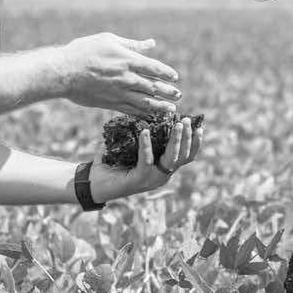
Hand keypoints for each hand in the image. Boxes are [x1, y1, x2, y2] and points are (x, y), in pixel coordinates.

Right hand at [60, 32, 179, 116]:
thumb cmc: (84, 50)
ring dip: (160, 107)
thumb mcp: (109, 40)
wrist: (64, 72)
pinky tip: (150, 117)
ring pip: (145, 102)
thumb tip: (151, 44)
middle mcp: (127, 78)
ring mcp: (119, 93)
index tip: (175, 77)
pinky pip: (131, 110)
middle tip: (178, 96)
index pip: (154, 68)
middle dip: (168, 92)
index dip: (167, 73)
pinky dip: (143, 114)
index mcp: (128, 60)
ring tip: (171, 110)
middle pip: (153, 87)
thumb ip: (132, 44)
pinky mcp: (110, 103)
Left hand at [88, 117, 202, 204]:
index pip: (185, 157)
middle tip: (188, 121)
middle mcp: (161, 176)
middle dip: (188, 138)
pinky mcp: (138, 181)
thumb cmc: (111, 163)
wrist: (92, 183)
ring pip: (171, 159)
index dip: (195, 143)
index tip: (200, 127)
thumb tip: (145, 109)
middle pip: (182, 157)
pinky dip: (146, 145)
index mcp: (162, 168)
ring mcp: (151, 180)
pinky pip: (146, 161)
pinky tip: (145, 132)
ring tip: (177, 124)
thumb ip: (140, 130)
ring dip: (175, 140)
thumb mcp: (130, 145)